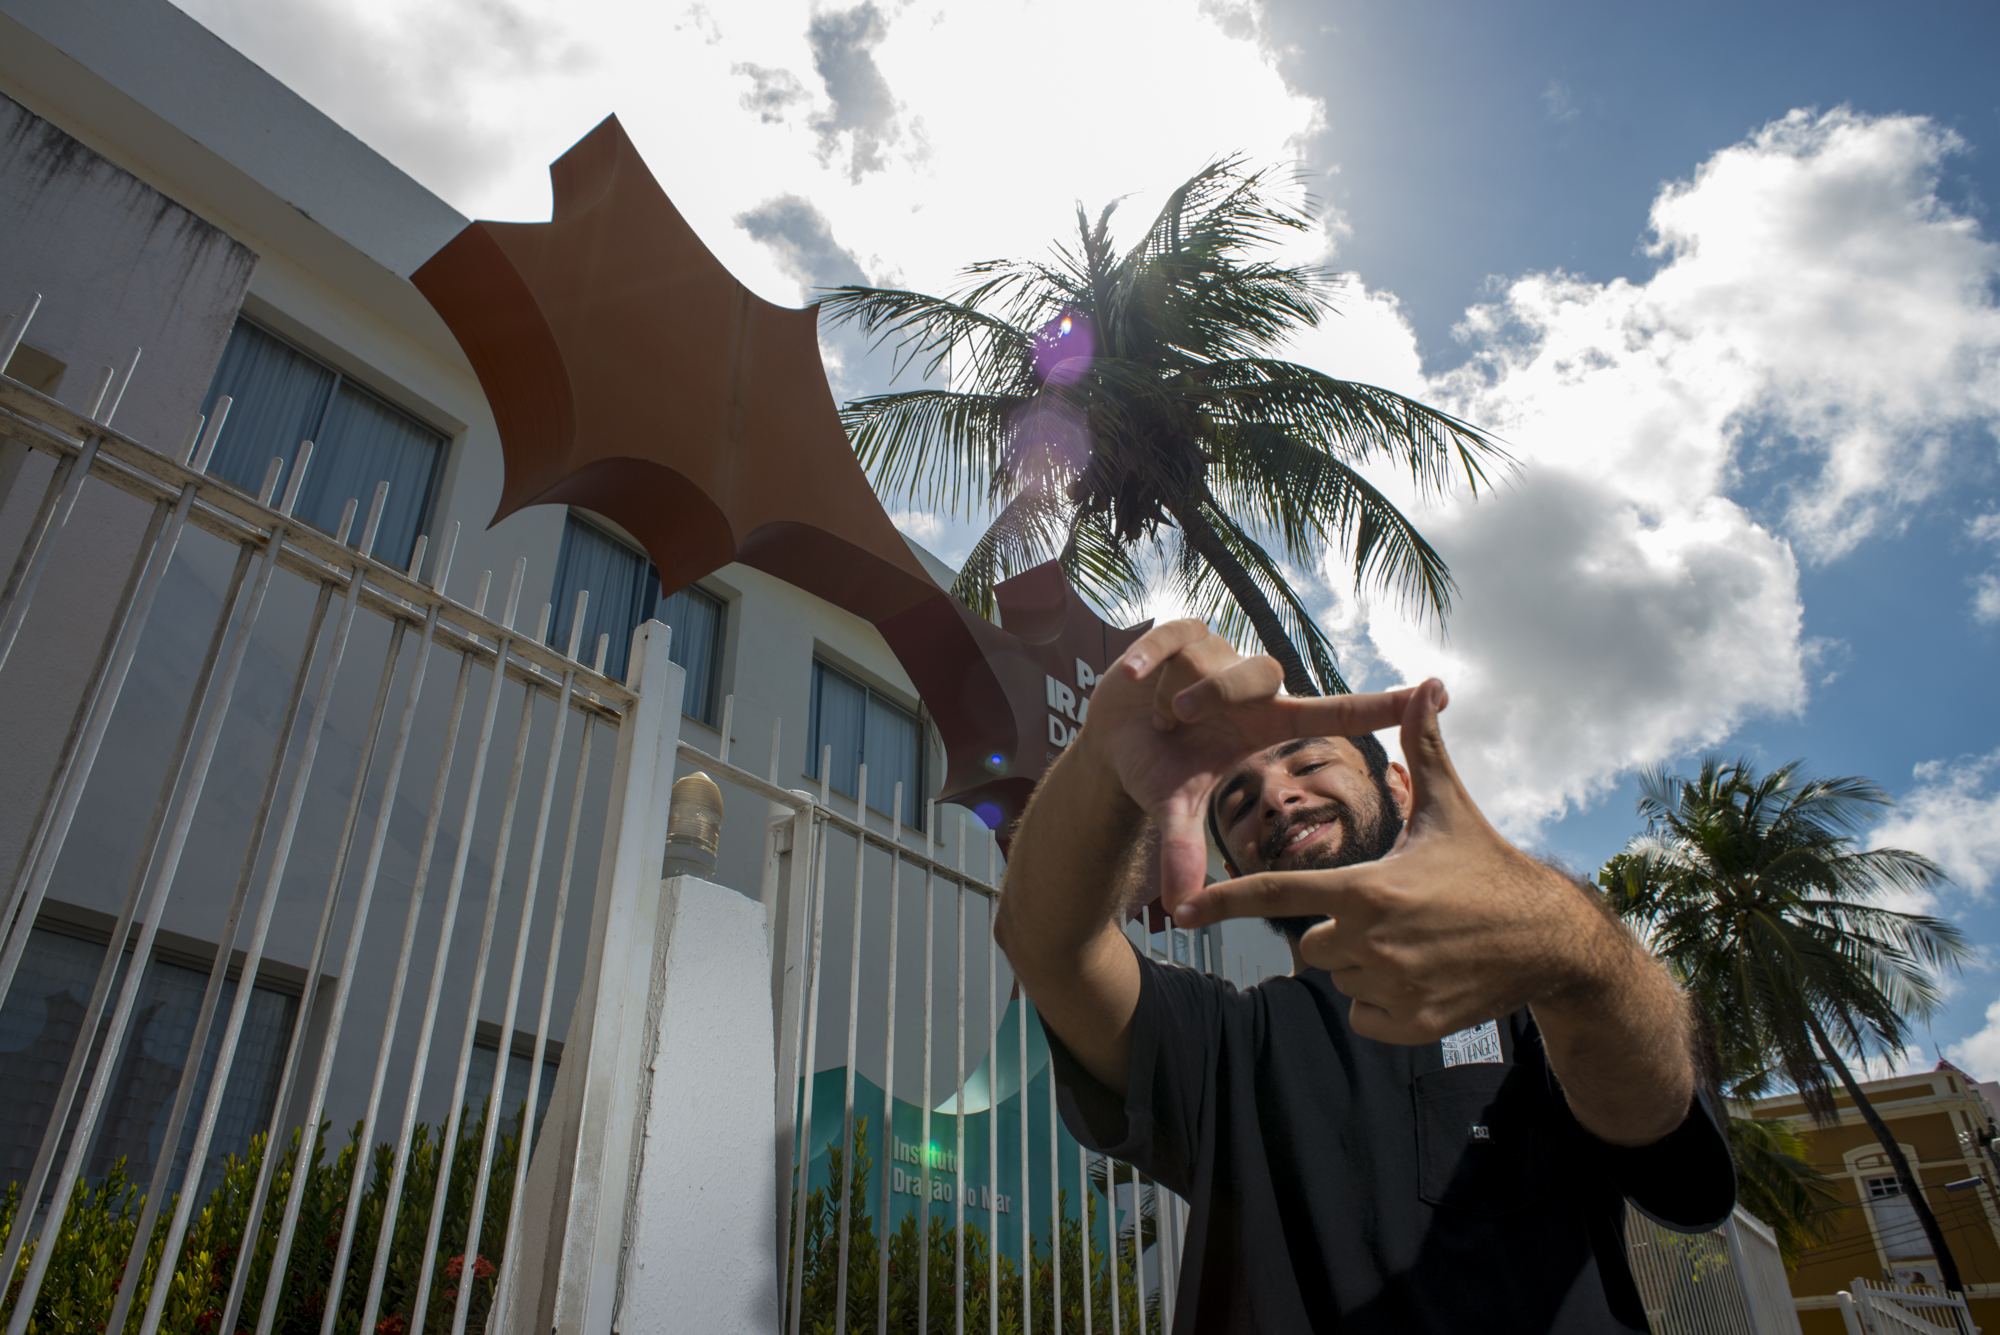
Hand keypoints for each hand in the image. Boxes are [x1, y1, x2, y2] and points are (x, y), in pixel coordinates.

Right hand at [1074, 620, 1419, 913]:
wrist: (1116, 738)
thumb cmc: (1163, 768)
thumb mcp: (1175, 806)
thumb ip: (1183, 848)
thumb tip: (1181, 905)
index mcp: (1268, 722)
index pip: (1335, 712)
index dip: (1381, 705)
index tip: (1432, 691)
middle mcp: (1252, 686)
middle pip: (1263, 674)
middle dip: (1219, 694)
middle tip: (1182, 721)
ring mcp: (1217, 655)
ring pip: (1215, 659)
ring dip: (1181, 690)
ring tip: (1162, 715)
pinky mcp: (1177, 636)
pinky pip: (1170, 638)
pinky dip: (1149, 659)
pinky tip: (1133, 679)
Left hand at [1172, 679, 1622, 1044]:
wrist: (1549, 940)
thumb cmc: (1490, 867)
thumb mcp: (1450, 808)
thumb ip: (1422, 750)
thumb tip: (1424, 686)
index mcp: (1366, 890)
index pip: (1277, 893)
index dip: (1225, 900)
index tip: (1183, 910)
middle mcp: (1369, 942)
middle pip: (1310, 943)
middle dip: (1337, 929)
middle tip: (1389, 914)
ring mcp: (1390, 987)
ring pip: (1339, 978)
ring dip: (1361, 964)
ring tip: (1413, 942)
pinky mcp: (1410, 1024)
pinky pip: (1363, 1015)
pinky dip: (1380, 1002)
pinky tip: (1418, 976)